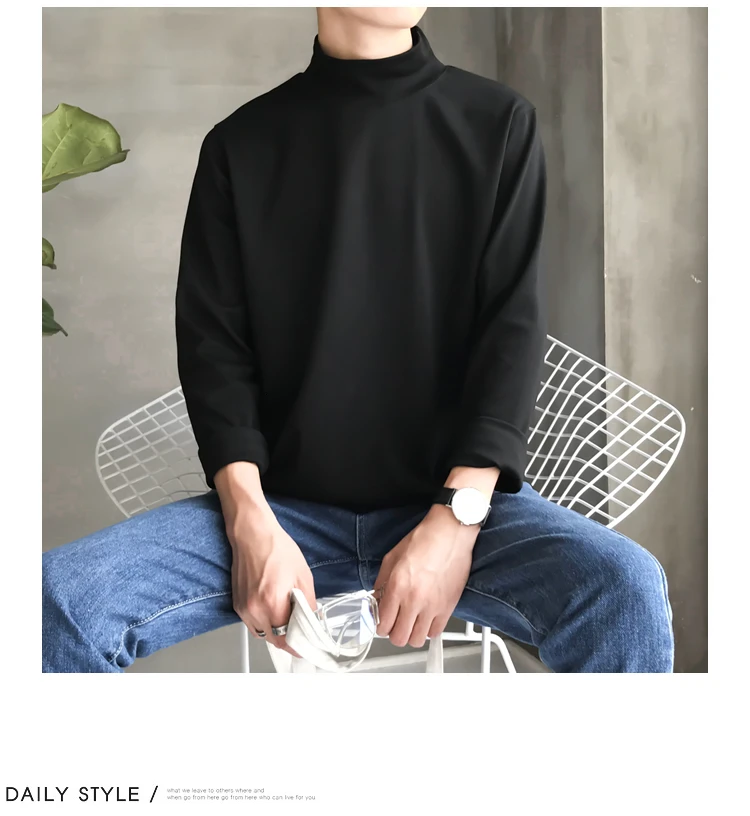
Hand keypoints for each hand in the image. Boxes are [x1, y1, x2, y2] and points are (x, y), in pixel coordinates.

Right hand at [227, 504, 316, 656]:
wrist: (253, 535)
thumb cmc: (276, 549)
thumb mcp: (303, 577)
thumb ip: (308, 605)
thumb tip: (312, 622)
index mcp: (272, 604)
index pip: (286, 640)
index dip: (298, 645)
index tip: (306, 645)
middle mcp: (254, 610)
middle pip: (273, 640)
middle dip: (288, 637)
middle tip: (300, 629)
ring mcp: (243, 608)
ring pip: (262, 633)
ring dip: (275, 630)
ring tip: (286, 614)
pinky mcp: (237, 604)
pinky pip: (252, 623)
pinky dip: (264, 621)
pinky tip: (273, 606)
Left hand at [373, 505, 478, 647]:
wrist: (450, 533)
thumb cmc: (424, 540)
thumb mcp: (392, 557)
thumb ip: (381, 582)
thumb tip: (376, 600)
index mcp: (397, 586)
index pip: (382, 624)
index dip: (379, 625)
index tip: (382, 620)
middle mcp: (414, 599)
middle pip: (398, 638)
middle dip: (393, 632)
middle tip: (395, 622)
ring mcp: (433, 606)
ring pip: (416, 640)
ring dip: (411, 633)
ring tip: (410, 622)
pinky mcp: (448, 607)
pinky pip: (435, 632)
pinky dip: (428, 630)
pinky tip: (425, 619)